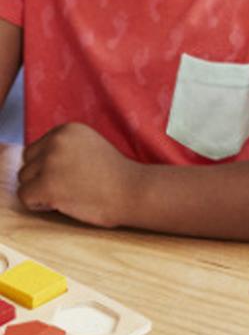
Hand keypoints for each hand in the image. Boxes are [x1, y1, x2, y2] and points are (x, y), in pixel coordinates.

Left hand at [17, 123, 140, 227]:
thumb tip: (39, 163)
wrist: (136, 193)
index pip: (38, 149)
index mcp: (67, 130)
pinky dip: (39, 204)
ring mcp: (50, 162)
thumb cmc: (119, 179)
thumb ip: (67, 149)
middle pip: (28, 162)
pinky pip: (25, 196)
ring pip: (24, 179)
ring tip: (68, 196)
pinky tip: (60, 204)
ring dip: (41, 191)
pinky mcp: (48, 184)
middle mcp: (55, 141)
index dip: (52, 168)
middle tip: (70, 189)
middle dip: (43, 177)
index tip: (75, 178)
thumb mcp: (92, 149)